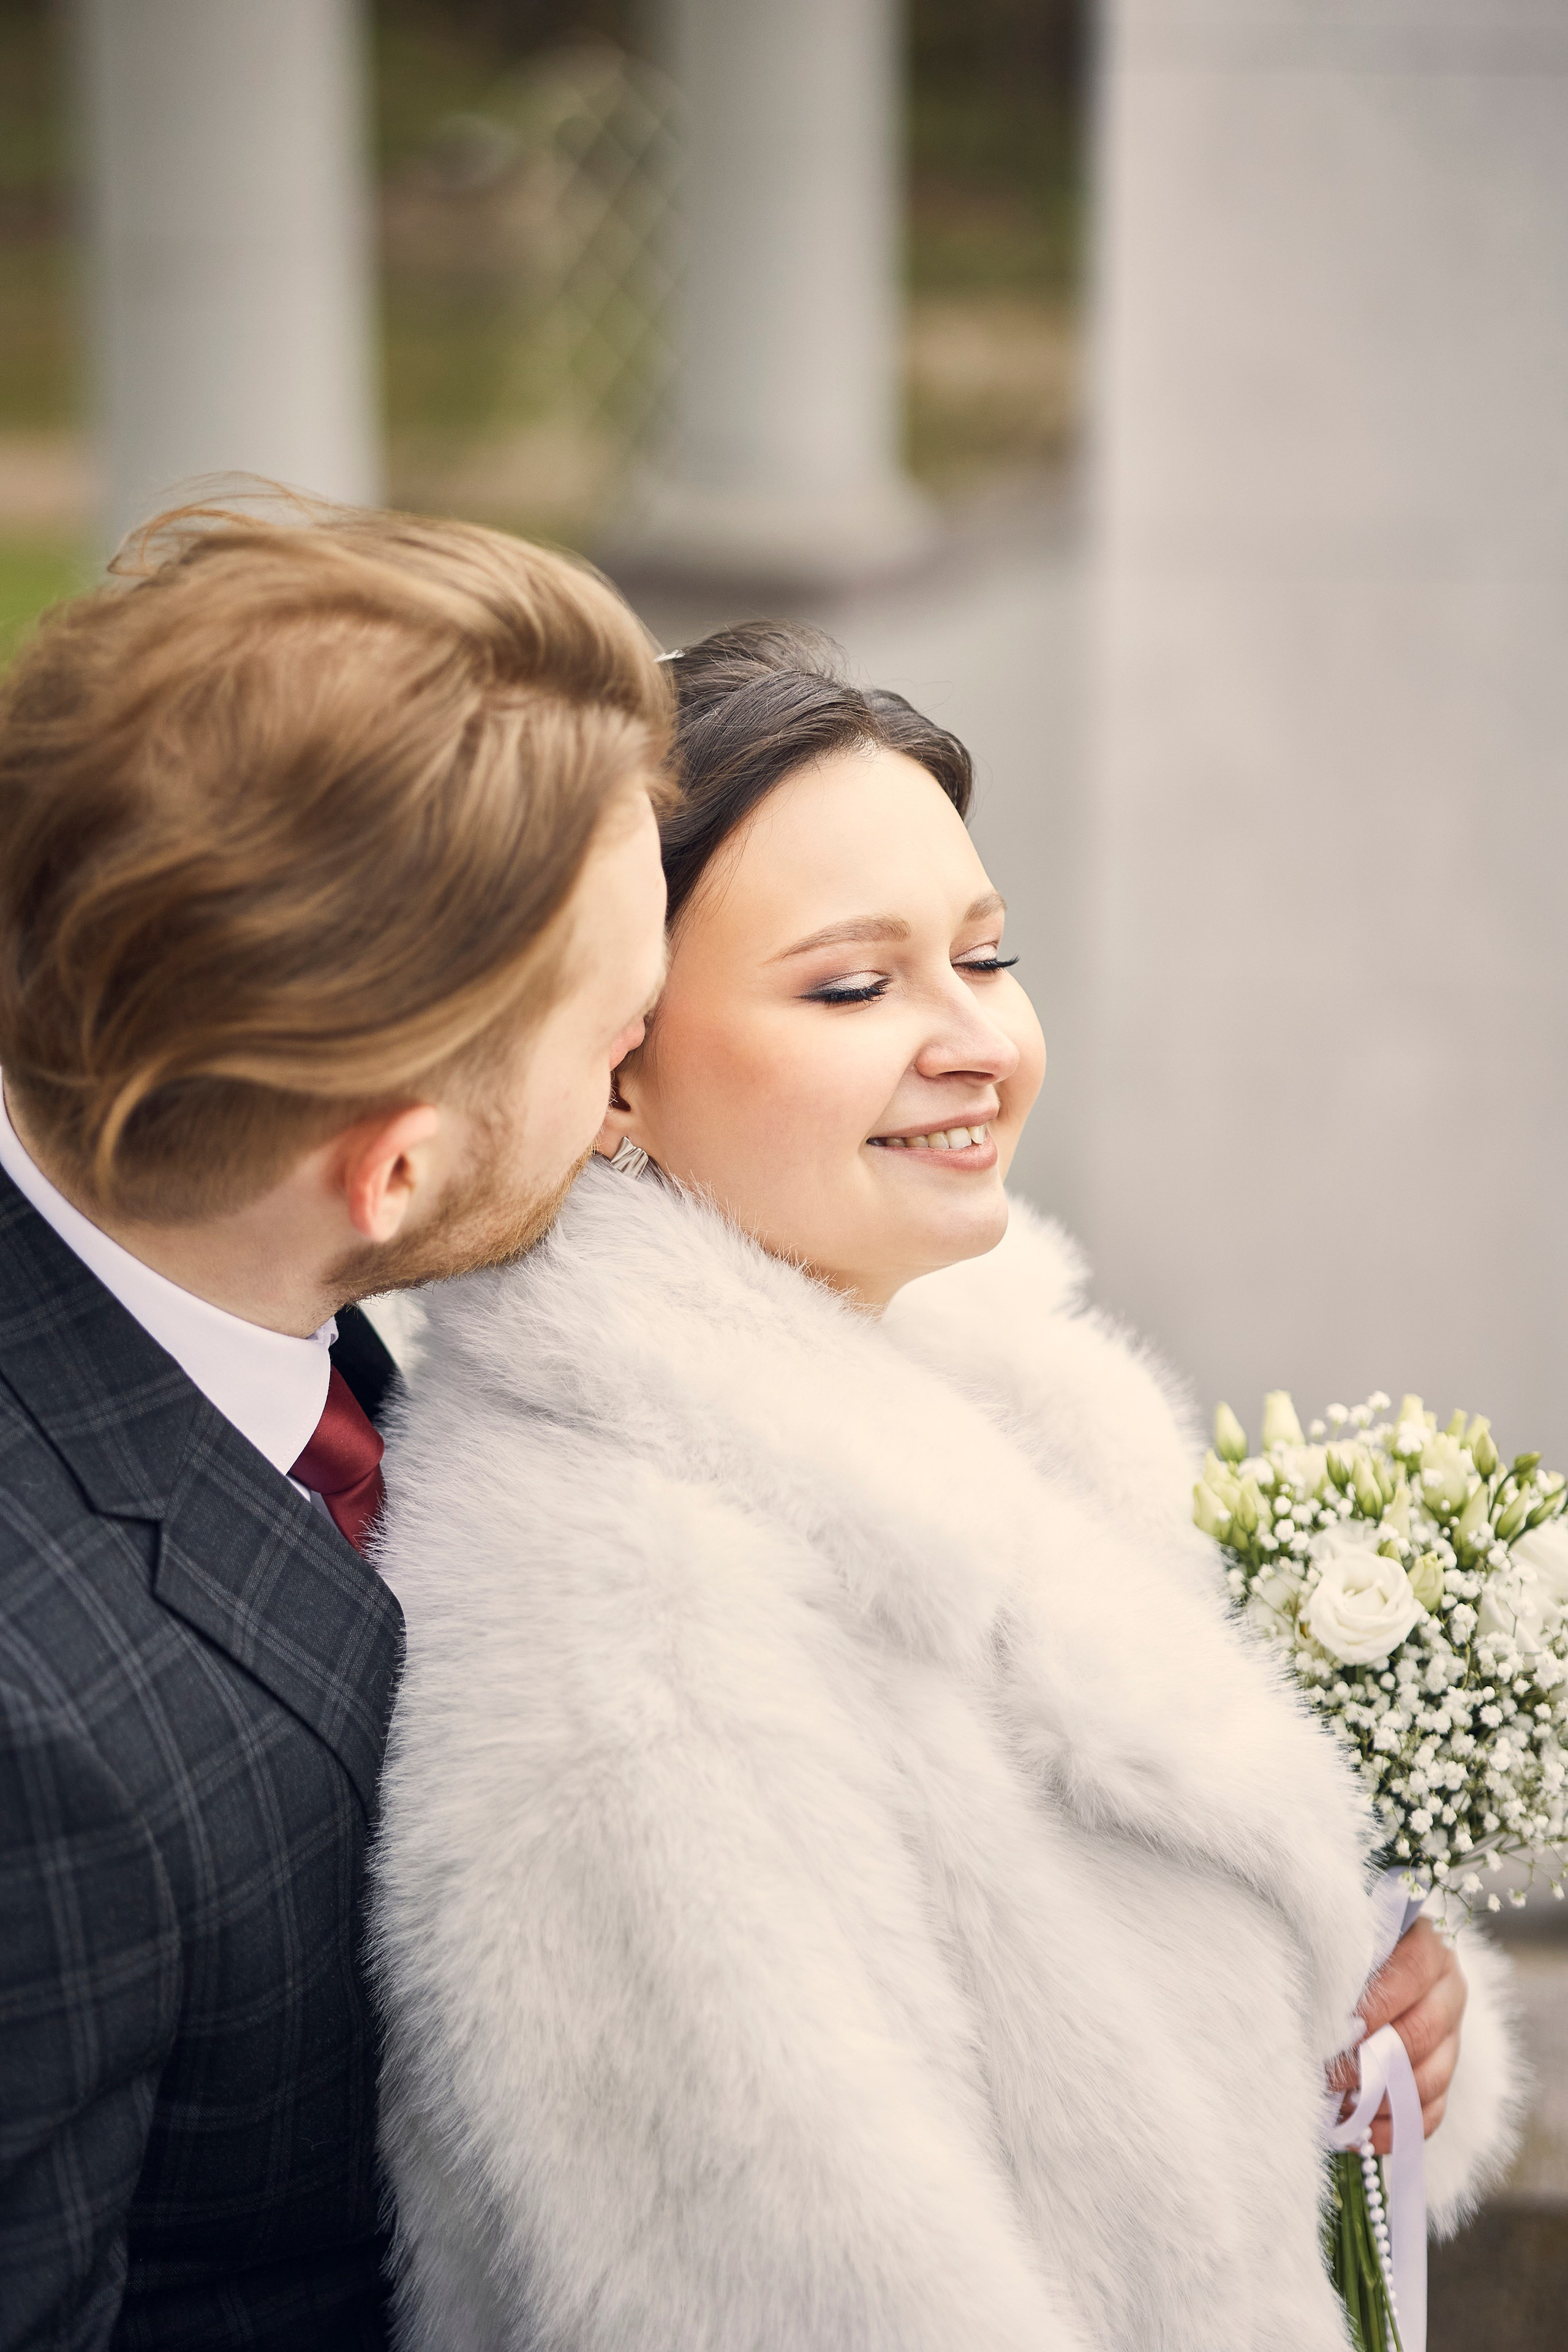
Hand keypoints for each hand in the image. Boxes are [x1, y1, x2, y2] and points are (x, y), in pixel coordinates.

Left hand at [1327, 1918, 1466, 2152]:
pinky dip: (1394, 2129)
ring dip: (1380, 2100)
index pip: (1410, 1974)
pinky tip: (1357, 2133)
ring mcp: (1452, 2038)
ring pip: (1429, 2080)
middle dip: (1369, 2061)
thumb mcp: (1351, 1935)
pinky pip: (1431, 2114)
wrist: (1383, 1958)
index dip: (1374, 2007)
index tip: (1335, 2030)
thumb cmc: (1352, 1943)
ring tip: (1336, 2105)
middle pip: (1419, 2034)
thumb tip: (1314, 1996)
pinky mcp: (1446, 2075)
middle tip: (1326, 2076)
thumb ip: (1340, 1954)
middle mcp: (1449, 1993)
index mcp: (1430, 1948)